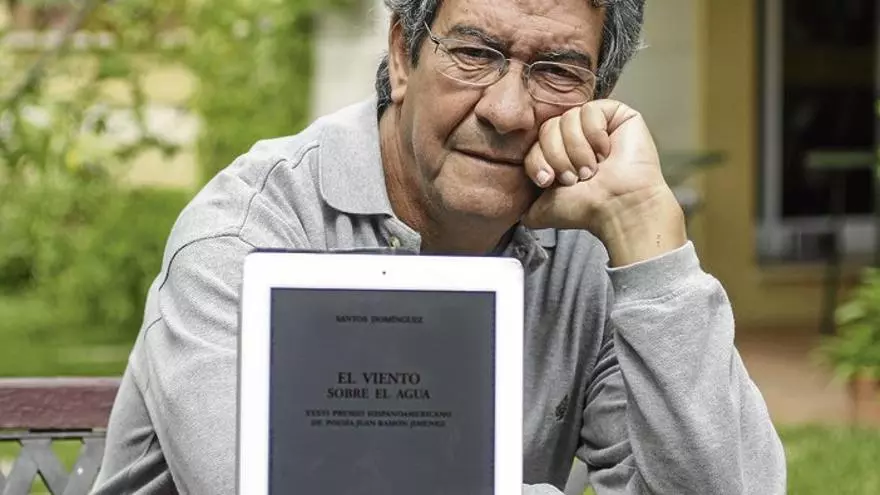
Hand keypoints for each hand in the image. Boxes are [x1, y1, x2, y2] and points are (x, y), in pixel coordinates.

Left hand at [521, 99, 686, 266]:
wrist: (617, 207)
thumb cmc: (586, 208)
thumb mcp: (543, 208)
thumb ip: (524, 202)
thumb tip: (514, 203)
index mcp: (558, 154)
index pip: (534, 142)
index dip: (538, 160)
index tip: (550, 181)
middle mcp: (576, 137)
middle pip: (548, 128)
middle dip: (558, 156)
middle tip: (576, 178)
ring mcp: (596, 124)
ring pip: (567, 119)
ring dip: (577, 150)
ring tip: (593, 169)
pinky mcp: (616, 114)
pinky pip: (589, 111)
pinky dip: (594, 134)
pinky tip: (606, 152)